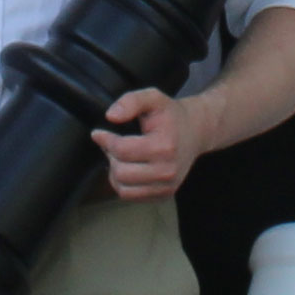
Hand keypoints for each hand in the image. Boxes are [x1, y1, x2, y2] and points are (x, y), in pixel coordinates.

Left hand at [93, 87, 203, 203]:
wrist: (195, 131)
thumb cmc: (170, 115)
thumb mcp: (152, 97)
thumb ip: (131, 101)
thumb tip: (111, 116)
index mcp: (164, 146)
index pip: (122, 150)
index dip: (105, 140)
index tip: (99, 133)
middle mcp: (168, 171)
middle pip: (121, 172)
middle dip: (111, 157)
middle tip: (112, 145)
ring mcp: (167, 186)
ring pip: (123, 189)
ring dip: (115, 173)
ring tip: (120, 157)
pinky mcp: (164, 195)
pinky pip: (131, 196)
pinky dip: (123, 184)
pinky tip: (128, 168)